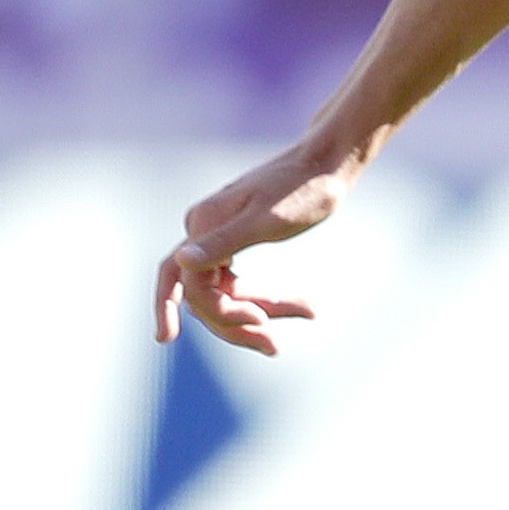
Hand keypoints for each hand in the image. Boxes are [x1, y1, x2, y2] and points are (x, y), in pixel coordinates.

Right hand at [154, 142, 356, 353]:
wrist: (327, 162)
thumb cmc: (304, 189)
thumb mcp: (269, 220)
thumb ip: (224, 243)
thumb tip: (180, 262)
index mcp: (202, 225)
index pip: (191, 286)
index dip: (217, 313)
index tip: (258, 323)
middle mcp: (202, 231)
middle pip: (203, 296)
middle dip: (236, 323)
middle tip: (274, 347)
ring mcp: (217, 237)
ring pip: (223, 293)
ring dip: (257, 314)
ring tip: (303, 319)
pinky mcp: (236, 241)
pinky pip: (239, 283)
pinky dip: (266, 299)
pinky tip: (304, 309)